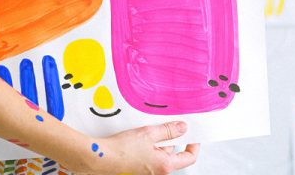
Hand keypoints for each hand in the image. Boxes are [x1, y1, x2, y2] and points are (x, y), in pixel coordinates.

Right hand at [86, 121, 200, 174]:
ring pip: (159, 152)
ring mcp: (148, 171)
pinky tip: (138, 137)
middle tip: (165, 123)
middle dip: (169, 138)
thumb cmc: (122, 149)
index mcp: (165, 165)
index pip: (189, 157)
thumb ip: (168, 131)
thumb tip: (183, 128)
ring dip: (156, 140)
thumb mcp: (148, 134)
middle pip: (172, 153)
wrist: (101, 158)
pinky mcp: (138, 168)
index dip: (193, 145)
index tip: (193, 134)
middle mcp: (158, 171)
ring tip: (147, 129)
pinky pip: (149, 155)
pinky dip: (147, 145)